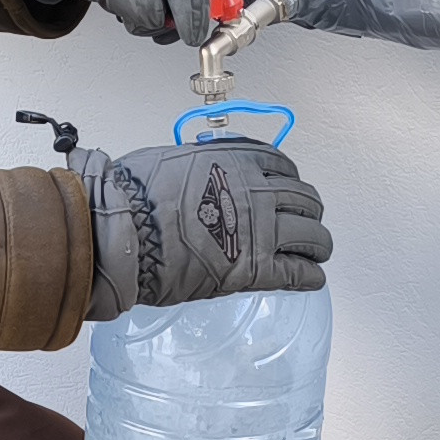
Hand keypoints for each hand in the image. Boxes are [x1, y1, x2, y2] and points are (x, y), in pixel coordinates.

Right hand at [77, 137, 330, 318]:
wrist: (122, 231)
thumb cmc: (134, 196)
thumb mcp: (171, 160)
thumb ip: (196, 166)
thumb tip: (194, 174)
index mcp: (238, 160)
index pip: (282, 166)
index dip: (289, 181)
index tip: (287, 190)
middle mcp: (258, 191)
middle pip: (305, 200)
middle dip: (308, 212)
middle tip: (306, 221)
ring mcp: (261, 230)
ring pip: (312, 236)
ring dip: (317, 245)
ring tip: (316, 252)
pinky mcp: (256, 269)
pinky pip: (299, 273)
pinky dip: (309, 277)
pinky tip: (311, 278)